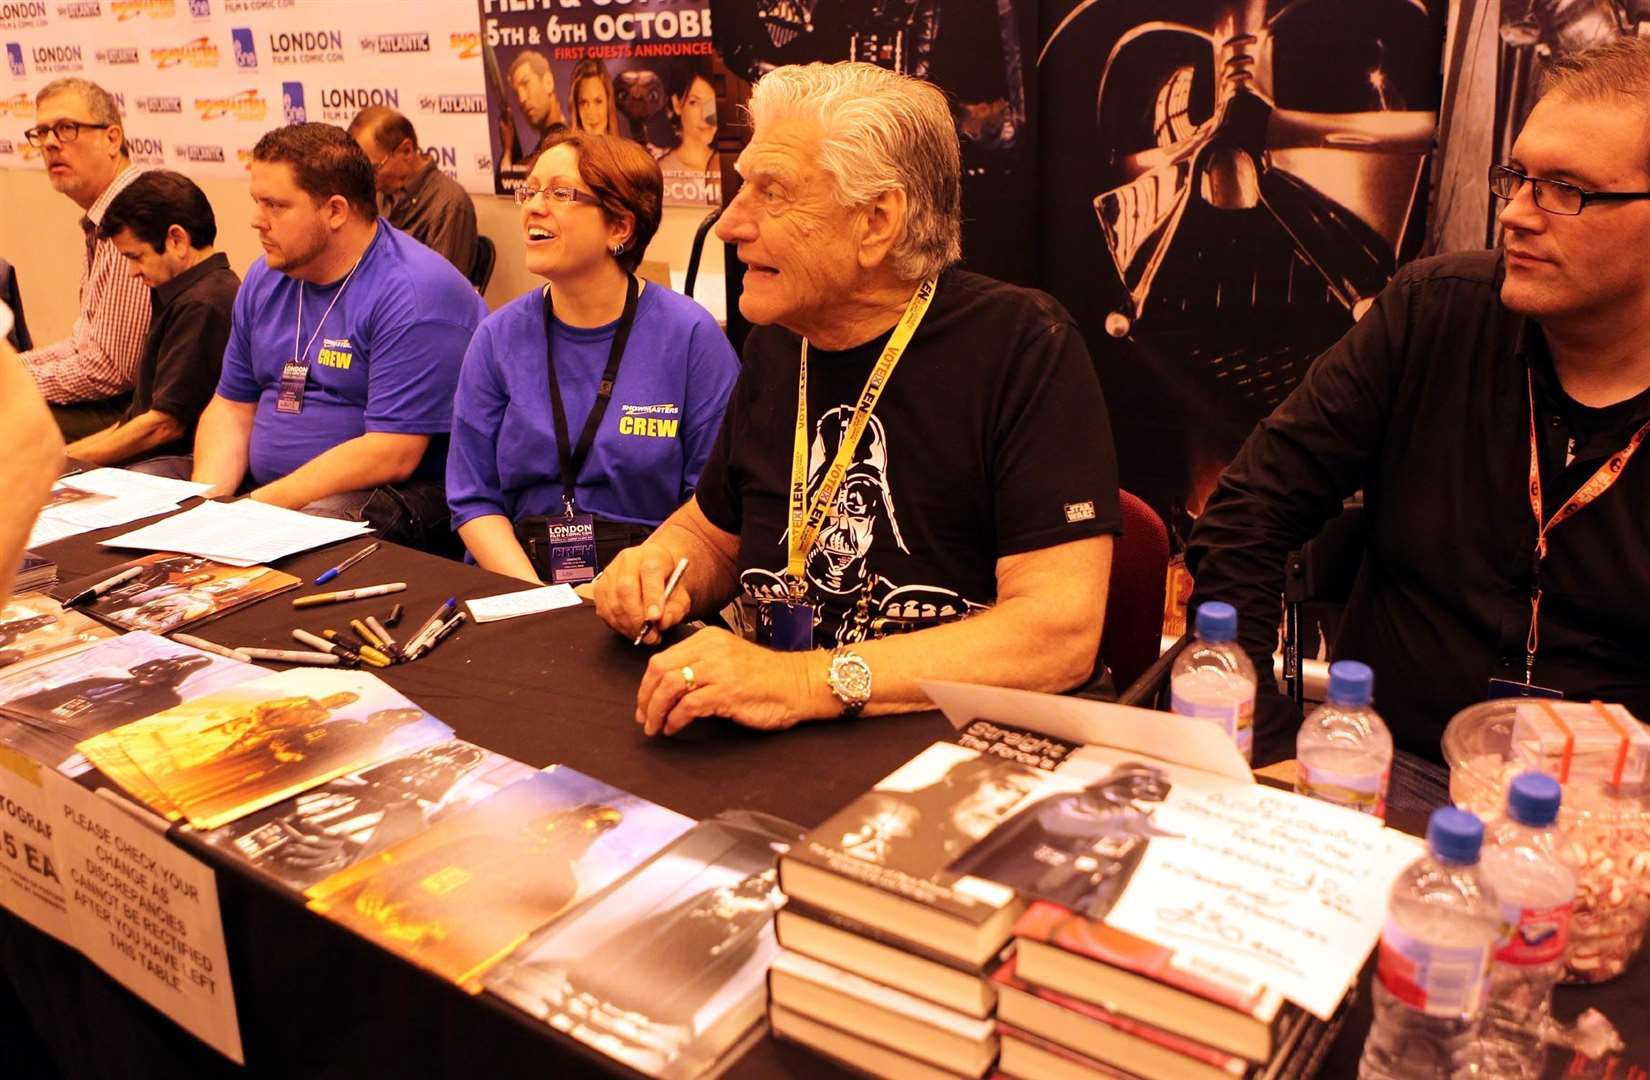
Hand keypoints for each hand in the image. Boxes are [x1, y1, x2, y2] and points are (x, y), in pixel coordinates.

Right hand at [593, 542, 691, 645]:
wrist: (654, 573)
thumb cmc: (667, 583)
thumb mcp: (681, 594)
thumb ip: (676, 609)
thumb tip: (662, 622)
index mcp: (652, 555)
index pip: (650, 572)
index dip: (652, 597)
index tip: (656, 618)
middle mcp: (628, 560)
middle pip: (625, 588)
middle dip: (637, 617)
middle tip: (650, 635)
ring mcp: (610, 573)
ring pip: (613, 602)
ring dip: (627, 625)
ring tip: (643, 636)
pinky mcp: (599, 587)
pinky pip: (604, 610)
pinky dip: (617, 625)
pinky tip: (630, 630)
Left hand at [636, 627, 819, 736]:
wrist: (798, 684)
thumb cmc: (765, 678)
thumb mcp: (727, 660)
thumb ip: (700, 666)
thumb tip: (666, 689)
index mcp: (708, 639)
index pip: (662, 658)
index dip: (646, 685)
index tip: (643, 704)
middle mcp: (711, 650)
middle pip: (660, 671)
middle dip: (645, 698)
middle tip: (643, 719)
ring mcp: (719, 669)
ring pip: (670, 687)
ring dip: (656, 711)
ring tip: (655, 727)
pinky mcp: (727, 691)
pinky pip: (688, 706)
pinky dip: (675, 720)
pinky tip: (674, 728)